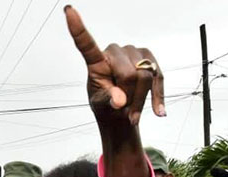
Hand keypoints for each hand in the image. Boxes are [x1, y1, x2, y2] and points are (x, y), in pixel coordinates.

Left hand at [65, 5, 164, 127]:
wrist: (121, 112)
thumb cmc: (106, 105)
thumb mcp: (101, 105)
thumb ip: (108, 100)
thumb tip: (120, 101)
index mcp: (96, 61)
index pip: (86, 44)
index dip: (77, 28)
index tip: (68, 11)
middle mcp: (115, 51)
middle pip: (128, 74)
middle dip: (129, 97)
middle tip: (124, 111)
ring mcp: (134, 53)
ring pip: (145, 77)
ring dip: (141, 101)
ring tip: (132, 114)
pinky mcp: (150, 60)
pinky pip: (158, 78)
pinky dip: (158, 97)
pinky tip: (159, 112)